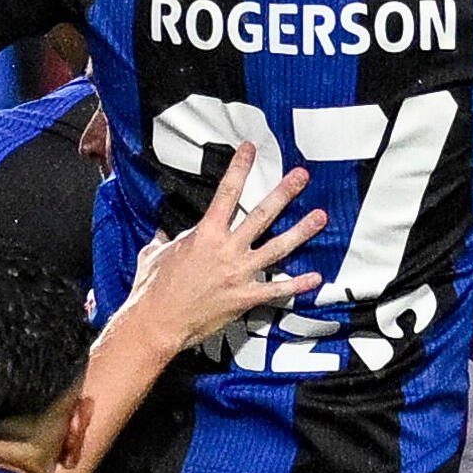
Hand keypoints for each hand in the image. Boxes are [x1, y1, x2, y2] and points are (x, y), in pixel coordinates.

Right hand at [125, 161, 322, 352]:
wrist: (156, 323)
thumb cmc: (151, 290)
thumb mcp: (153, 256)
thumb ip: (161, 242)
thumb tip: (160, 236)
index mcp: (205, 234)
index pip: (226, 193)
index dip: (239, 168)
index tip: (250, 149)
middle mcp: (227, 250)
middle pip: (262, 215)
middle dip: (284, 192)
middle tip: (302, 176)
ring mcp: (239, 273)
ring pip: (278, 247)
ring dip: (301, 231)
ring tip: (320, 217)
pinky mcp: (244, 298)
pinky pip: (277, 290)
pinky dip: (297, 284)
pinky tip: (315, 278)